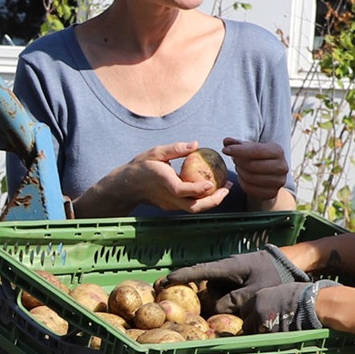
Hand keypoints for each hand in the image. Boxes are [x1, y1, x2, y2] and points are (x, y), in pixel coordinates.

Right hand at [116, 141, 232, 213]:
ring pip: (194, 209)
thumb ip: (176, 148)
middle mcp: (168, 197)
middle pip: (193, 207)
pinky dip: (203, 200)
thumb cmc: (141, 166)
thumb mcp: (156, 152)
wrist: (127, 186)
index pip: (181, 190)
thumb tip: (196, 144)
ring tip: (224, 189)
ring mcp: (170, 205)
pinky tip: (211, 189)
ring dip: (211, 201)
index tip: (212, 184)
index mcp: (164, 182)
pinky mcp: (172, 207)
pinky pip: (190, 205)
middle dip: (213, 201)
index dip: (197, 189)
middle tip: (227, 188)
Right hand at [166, 244, 309, 311]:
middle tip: (195, 309)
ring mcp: (229, 275)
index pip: (199, 272)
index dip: (181, 277)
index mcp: (227, 268)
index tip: (164, 282)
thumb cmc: (274, 275)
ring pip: (215, 291)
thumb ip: (234, 300)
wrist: (290, 264)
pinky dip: (226, 301)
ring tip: (231, 311)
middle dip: (202, 298)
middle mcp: (225, 270)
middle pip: (205, 286)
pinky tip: (235, 309)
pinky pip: (224, 292)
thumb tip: (216, 309)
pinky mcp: (235, 280)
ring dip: (218, 302)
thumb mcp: (255, 291)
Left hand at [221, 137, 289, 204]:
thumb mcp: (249, 147)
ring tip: (239, 168)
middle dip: (239, 162)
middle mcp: (282, 166)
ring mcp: (279, 181)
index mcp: (278, 151)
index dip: (239, 150)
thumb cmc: (258, 157)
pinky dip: (242, 183)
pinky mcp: (273, 193)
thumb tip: (227, 141)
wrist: (270, 175)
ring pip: (251, 178)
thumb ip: (237, 143)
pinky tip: (242, 177)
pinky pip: (251, 189)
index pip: (256, 150)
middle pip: (253, 165)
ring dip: (240, 172)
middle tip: (235, 160)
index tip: (225, 150)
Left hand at [241, 279, 340, 332]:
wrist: (312, 303)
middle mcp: (256, 311)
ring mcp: (263, 324)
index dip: (251, 316)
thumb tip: (265, 309)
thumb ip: (267, 301)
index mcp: (257, 298)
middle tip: (264, 328)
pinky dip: (269, 343)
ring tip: (272, 335)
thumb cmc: (301, 295)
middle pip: (246, 324)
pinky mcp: (271, 336)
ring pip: (254, 335)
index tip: (257, 319)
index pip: (244, 312)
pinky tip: (278, 340)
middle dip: (253, 327)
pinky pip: (264, 342)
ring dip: (260, 336)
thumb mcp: (279, 292)